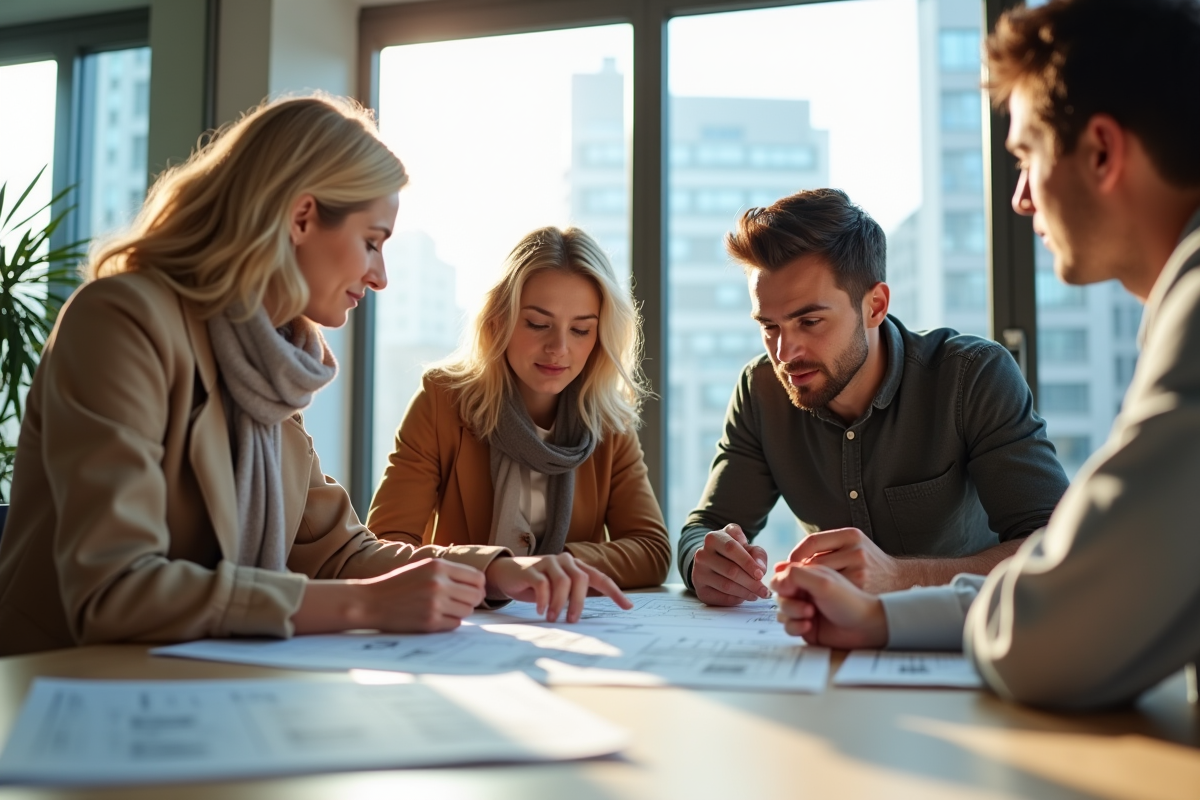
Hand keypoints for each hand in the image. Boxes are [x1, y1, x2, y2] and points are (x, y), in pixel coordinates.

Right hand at [355, 558, 485, 632]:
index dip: (478, 586)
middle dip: (472, 600)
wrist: (370, 602)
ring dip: (460, 611)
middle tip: (460, 602)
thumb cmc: (397, 584)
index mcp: (438, 566)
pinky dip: (449, 622)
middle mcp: (439, 583)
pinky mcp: (429, 622)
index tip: (472, 590)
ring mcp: (435, 604)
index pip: (477, 577)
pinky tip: (436, 617)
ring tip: (444, 608)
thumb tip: (479, 583)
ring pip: (467, 610)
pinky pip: (454, 624)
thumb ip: (448, 571)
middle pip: (476, 596)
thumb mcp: (423, 567)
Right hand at [485, 553, 632, 622]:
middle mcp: (565, 561)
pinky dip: (544, 600)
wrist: (507, 574)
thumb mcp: (558, 591)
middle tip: (573, 621)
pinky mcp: (532, 569)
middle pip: (582, 579)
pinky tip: (541, 611)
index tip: (628, 607)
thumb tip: (587, 617)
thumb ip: (573, 596)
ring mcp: (548, 562)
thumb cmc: (536, 585)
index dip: (615, 592)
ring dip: (560, 604)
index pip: (600, 578)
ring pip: (563, 582)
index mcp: (575, 567)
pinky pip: (543, 584)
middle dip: (579, 602)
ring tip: (553, 618)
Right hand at [691, 523, 769, 605]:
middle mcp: (702, 554)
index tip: (761, 574)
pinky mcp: (700, 589)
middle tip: (764, 591)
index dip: (747, 562)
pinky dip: (736, 599)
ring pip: (726, 586)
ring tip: (757, 594)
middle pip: (730, 570)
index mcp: (714, 538)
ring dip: (745, 593)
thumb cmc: (734, 553)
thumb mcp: (747, 547)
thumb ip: (757, 554)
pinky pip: (720, 598)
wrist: (713, 561)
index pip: (731, 548)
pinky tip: (744, 597)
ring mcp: (698, 572)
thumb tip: (760, 569)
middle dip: (751, 583)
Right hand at [770, 563, 887, 648]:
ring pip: (781, 611)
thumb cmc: (849, 601)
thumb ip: (796, 574)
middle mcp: (805, 589)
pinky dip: (794, 627)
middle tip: (808, 608)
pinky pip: (787, 626)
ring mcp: (804, 608)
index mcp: (809, 574)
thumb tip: (775, 581)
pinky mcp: (805, 626)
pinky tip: (808, 627)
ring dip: (792, 614)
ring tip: (810, 617)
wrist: (866, 628)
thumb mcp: (822, 582)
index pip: (782, 575)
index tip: (791, 590)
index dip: (782, 583)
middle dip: (789, 602)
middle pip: (778, 594)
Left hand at [787, 527, 902, 593]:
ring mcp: (860, 570)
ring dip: (810, 585)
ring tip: (807, 591)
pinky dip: (822, 596)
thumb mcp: (850, 546)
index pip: (811, 542)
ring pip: (821, 577)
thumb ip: (819, 550)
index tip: (789, 567)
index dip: (795, 555)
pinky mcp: (861, 587)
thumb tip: (778, 566)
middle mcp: (856, 550)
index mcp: (851, 535)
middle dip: (801, 573)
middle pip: (814, 561)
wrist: (901, 580)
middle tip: (795, 583)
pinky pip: (831, 591)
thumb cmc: (868, 564)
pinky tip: (821, 599)